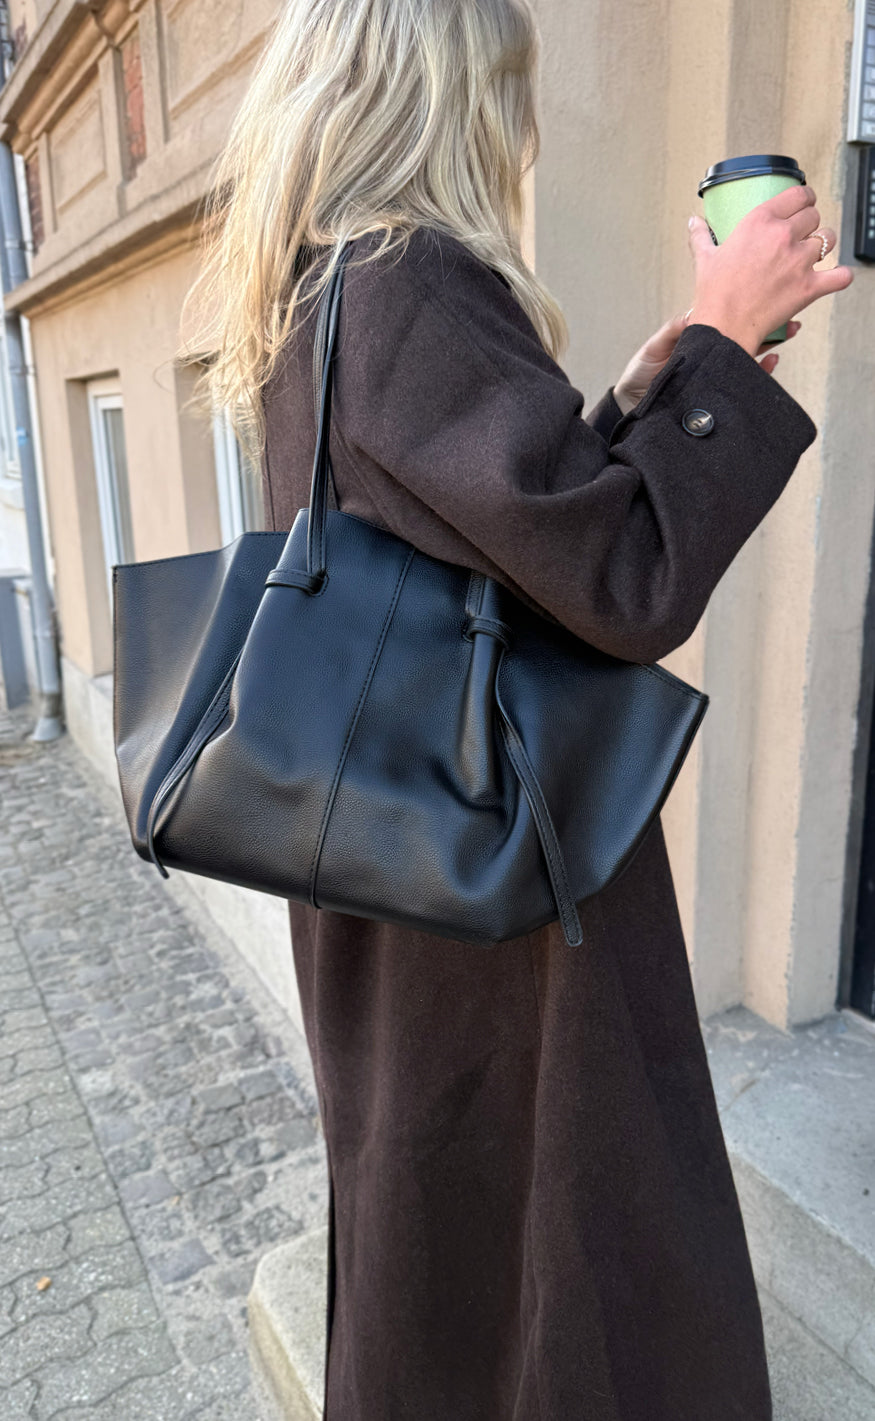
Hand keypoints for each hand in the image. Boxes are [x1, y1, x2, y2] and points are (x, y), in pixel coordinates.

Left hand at [613, 309, 802, 413]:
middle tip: (788, 315)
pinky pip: (745, 379)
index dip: (745, 309)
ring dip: (771, 344)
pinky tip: (772, 362)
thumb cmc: (642, 373)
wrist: (634, 404)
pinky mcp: (719, 388)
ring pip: (751, 353)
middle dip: (769, 324)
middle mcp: (712, 352)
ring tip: (788, 332)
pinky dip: (761, 371)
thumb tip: (693, 315)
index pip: (727, 319)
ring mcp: (718, 370)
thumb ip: (675, 331)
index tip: (764, 298)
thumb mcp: (656, 347)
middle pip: (746, 333)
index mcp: (699, 337)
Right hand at [686, 184, 852, 355]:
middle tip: (802, 235)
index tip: (803, 204)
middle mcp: (783, 236)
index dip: (805, 198)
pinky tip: (834, 277)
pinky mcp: (809, 287)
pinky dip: (840, 276)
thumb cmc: (714, 294)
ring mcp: (798, 261)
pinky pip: (840, 276)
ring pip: (828, 240)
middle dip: (810, 224)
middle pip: (814, 216)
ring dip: (823, 245)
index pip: (798, 195)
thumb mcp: (705, 259)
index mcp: (760, 222)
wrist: (724, 327)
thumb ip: (701, 236)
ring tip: (814, 254)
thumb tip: (694, 222)